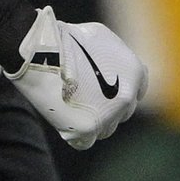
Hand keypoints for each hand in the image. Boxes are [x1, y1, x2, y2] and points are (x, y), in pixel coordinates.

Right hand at [5, 10, 146, 148]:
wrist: (43, 50)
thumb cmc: (67, 39)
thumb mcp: (102, 39)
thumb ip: (113, 57)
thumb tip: (110, 67)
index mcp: (136, 73)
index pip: (136, 92)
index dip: (120, 94)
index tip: (106, 95)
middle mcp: (127, 96)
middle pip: (122, 113)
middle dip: (107, 109)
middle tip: (85, 102)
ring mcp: (109, 114)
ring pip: (106, 129)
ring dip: (93, 122)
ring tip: (72, 110)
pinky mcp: (88, 128)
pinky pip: (86, 141)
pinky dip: (77, 136)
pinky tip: (66, 124)